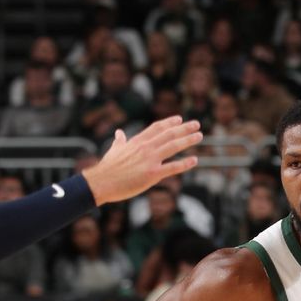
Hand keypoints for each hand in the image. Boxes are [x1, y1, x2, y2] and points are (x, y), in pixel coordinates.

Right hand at [83, 116, 201, 205]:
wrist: (101, 182)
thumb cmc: (107, 167)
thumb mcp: (114, 149)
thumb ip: (120, 141)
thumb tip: (119, 132)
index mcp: (137, 141)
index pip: (157, 128)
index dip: (169, 122)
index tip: (180, 119)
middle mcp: (145, 148)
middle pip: (169, 134)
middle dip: (184, 128)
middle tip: (197, 124)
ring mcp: (150, 160)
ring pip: (173, 146)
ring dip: (188, 140)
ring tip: (199, 136)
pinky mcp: (152, 174)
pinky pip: (172, 168)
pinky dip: (185, 164)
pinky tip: (195, 160)